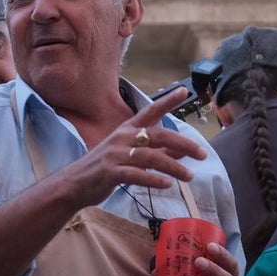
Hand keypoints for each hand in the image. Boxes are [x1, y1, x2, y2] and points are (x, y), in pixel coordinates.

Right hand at [52, 87, 207, 210]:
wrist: (74, 184)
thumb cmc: (104, 169)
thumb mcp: (132, 158)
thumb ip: (157, 153)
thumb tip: (183, 152)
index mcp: (126, 130)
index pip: (149, 111)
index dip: (167, 101)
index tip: (184, 91)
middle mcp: (122, 138)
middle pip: (158, 135)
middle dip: (183, 143)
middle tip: (202, 154)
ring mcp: (115, 154)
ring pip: (150, 156)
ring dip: (173, 167)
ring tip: (190, 176)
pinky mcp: (110, 172)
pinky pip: (136, 174)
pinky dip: (153, 179)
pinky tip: (167, 184)